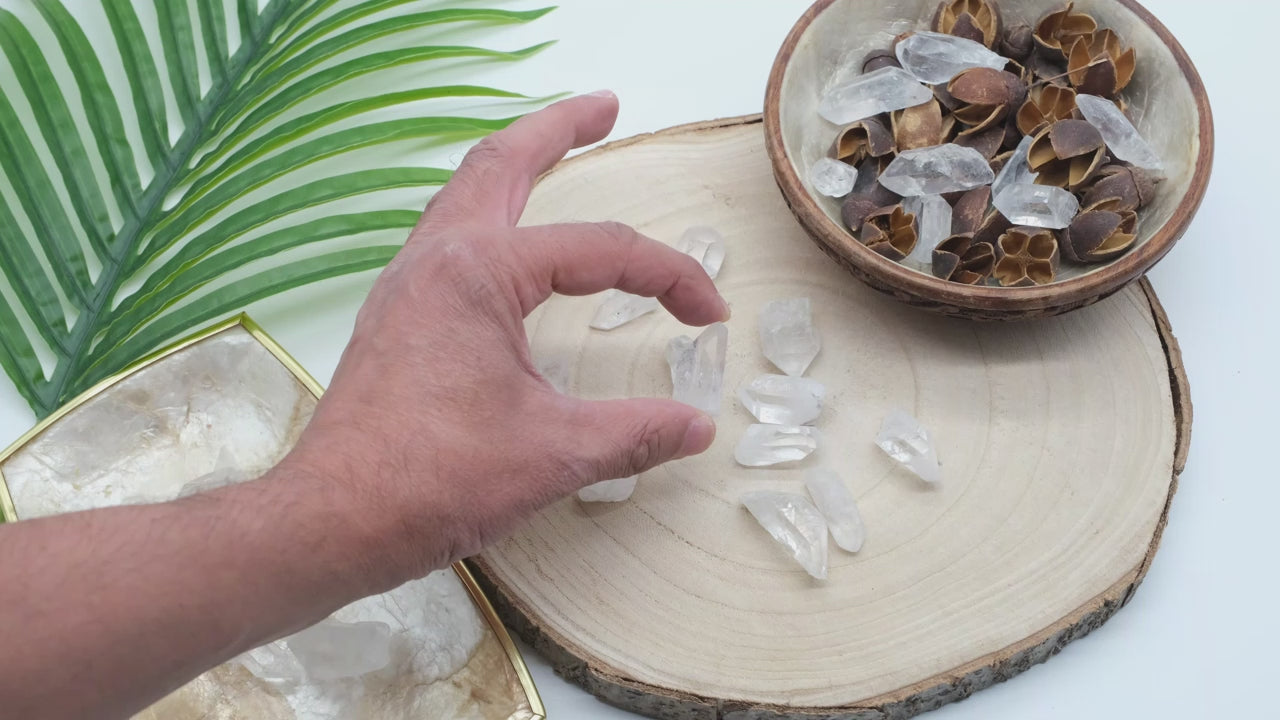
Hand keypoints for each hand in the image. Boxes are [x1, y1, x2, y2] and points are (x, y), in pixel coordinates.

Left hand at [284, 92, 728, 583]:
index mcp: (479, 272)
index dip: (668, 276)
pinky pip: (446, 236)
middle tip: (607, 109)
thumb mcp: (552, 453)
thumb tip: (696, 428)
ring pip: (465, 194)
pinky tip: (505, 244)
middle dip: (559, 129)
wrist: (332, 520)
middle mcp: (436, 259)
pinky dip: (486, 215)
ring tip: (554, 150)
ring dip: (514, 165)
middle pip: (503, 163)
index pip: (600, 250)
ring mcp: (407, 284)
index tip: (710, 315)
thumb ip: (633, 433)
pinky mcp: (396, 316)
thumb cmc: (430, 481)